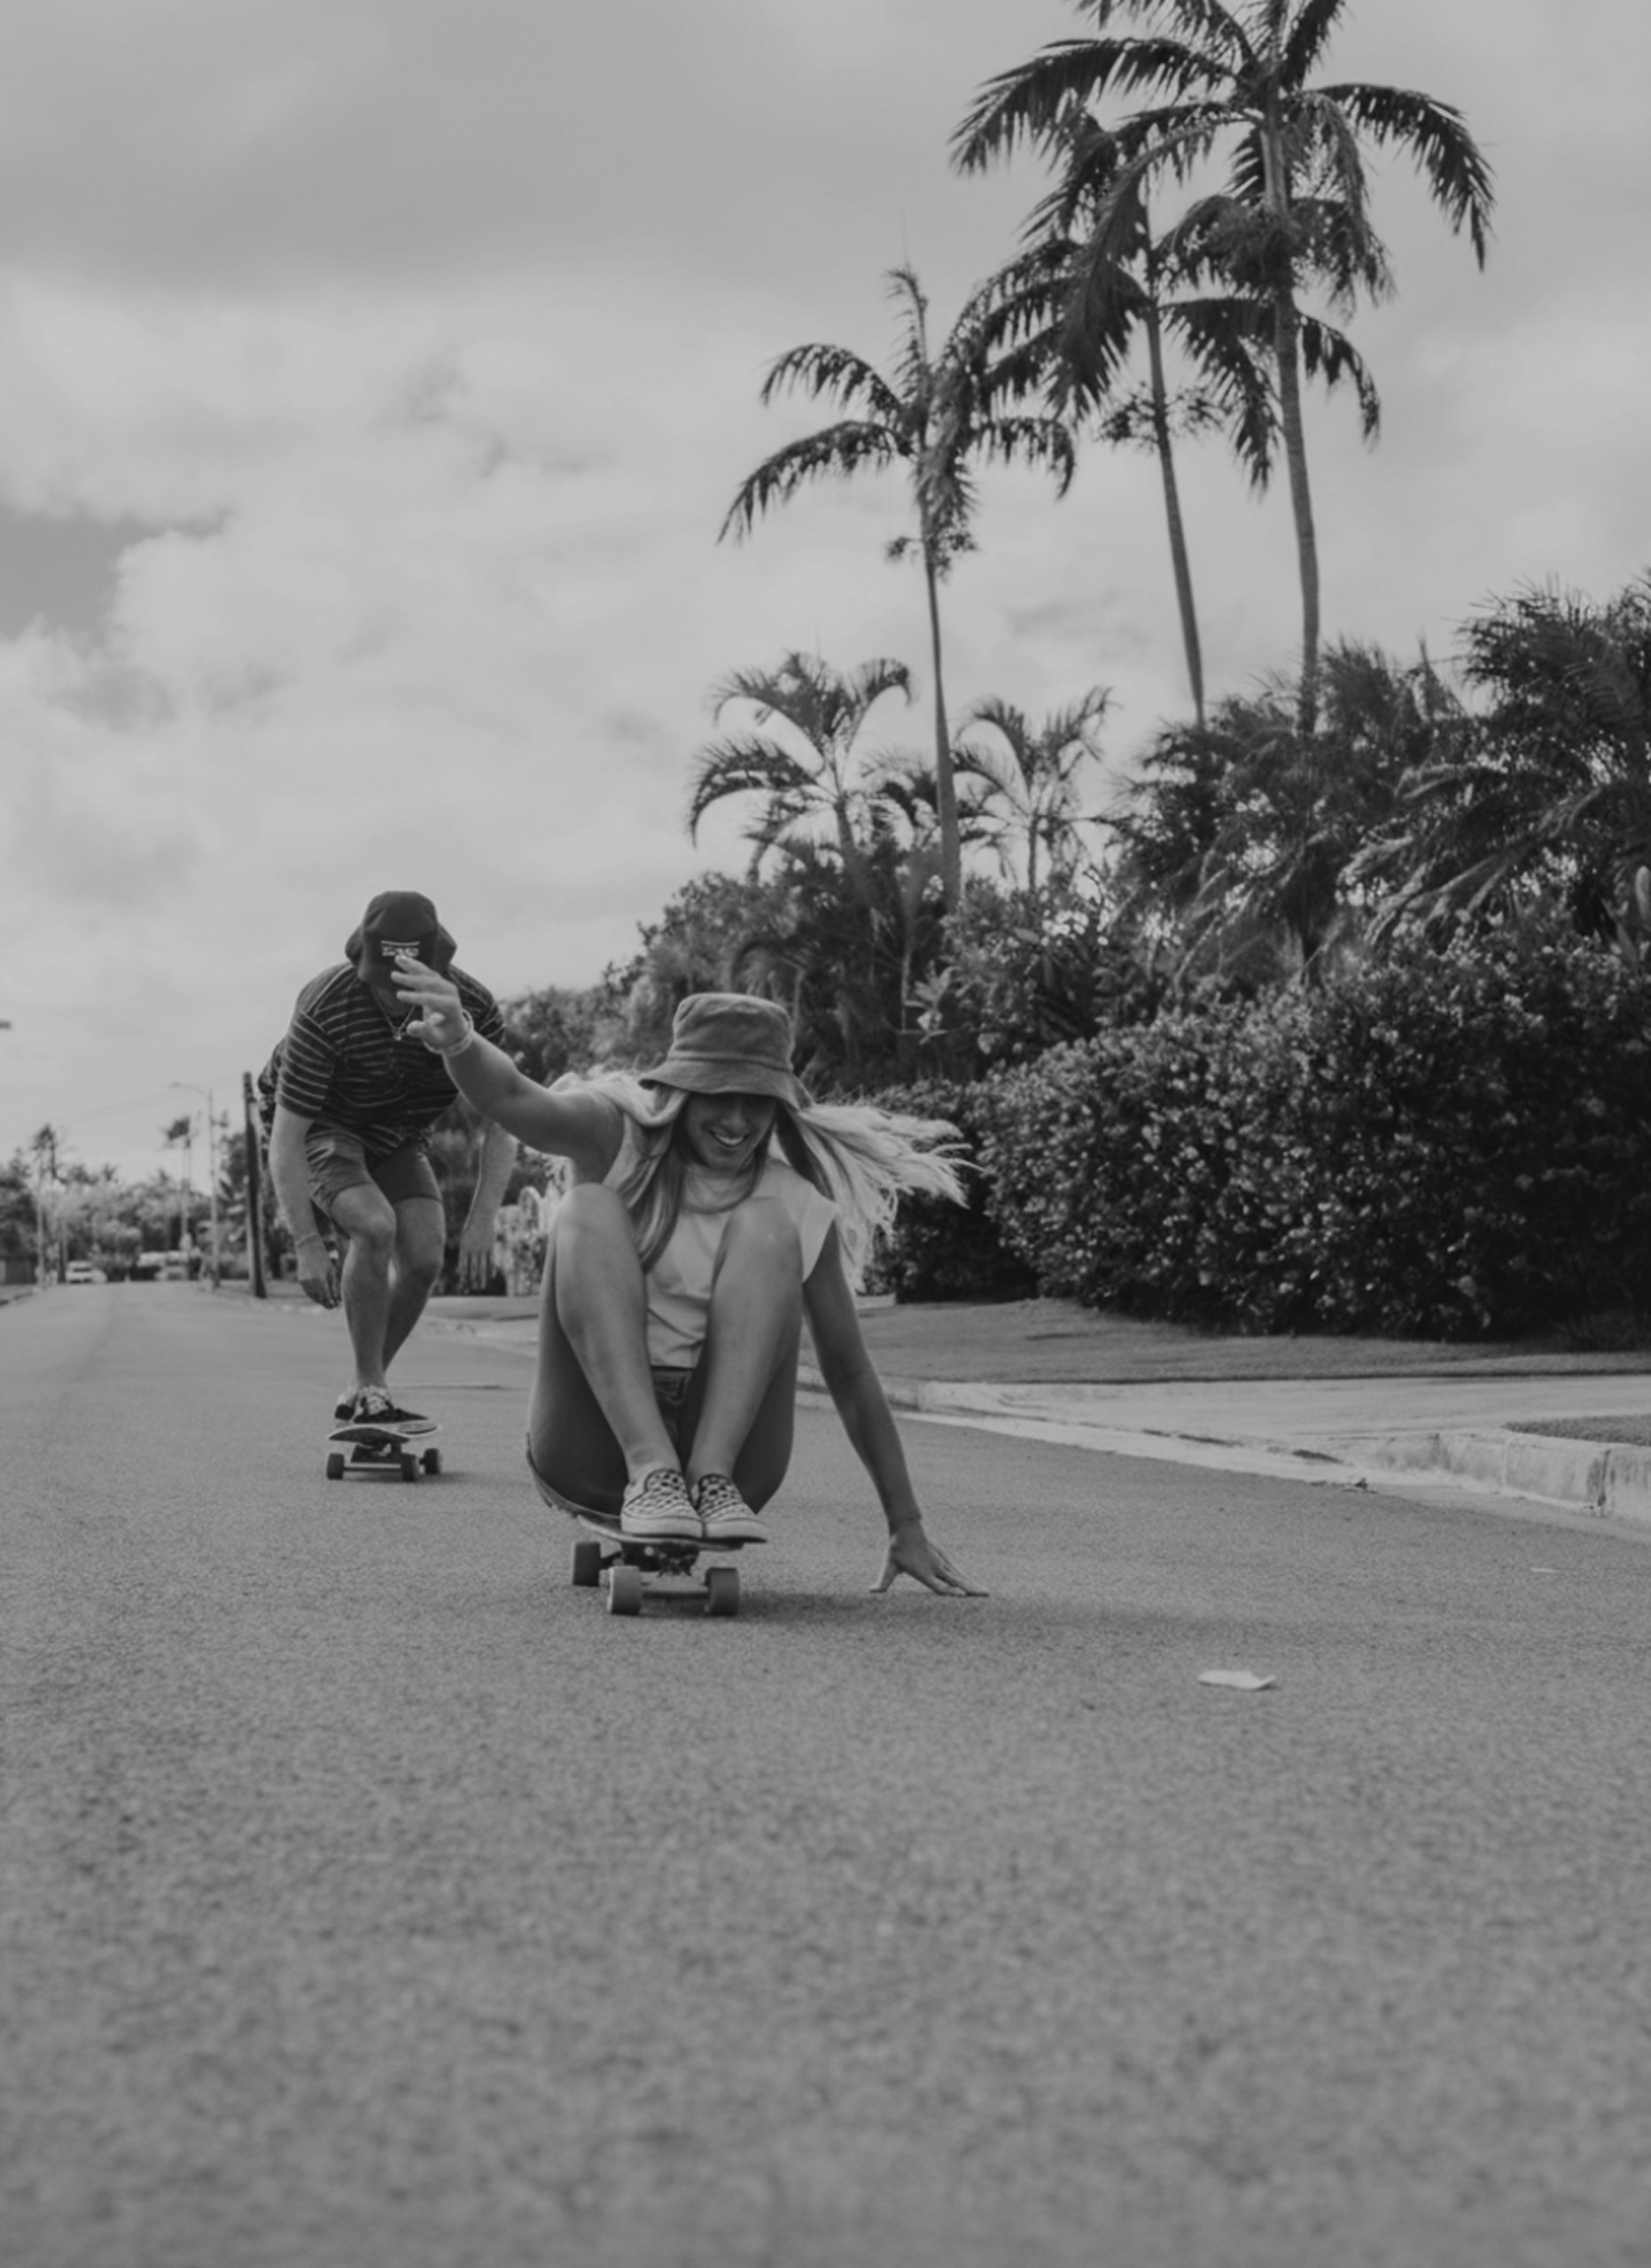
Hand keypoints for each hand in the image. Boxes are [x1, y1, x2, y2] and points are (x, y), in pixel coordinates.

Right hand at [294, 1236, 339, 1309]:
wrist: (308, 1249)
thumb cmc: (323, 1259)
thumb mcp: (331, 1272)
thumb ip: (333, 1286)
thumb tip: (336, 1299)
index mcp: (321, 1280)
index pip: (326, 1297)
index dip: (331, 1303)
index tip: (335, 1306)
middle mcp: (311, 1282)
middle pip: (319, 1298)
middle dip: (325, 1303)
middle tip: (332, 1306)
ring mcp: (304, 1281)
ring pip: (312, 1296)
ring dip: (319, 1300)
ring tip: (326, 1301)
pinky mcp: (300, 1280)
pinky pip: (307, 1291)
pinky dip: (313, 1294)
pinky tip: (318, 1295)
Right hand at [392, 953, 466, 1051]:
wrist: (455, 1030)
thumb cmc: (443, 1036)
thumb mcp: (434, 1039)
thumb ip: (423, 1032)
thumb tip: (411, 1027)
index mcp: (450, 1007)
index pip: (432, 1000)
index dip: (415, 997)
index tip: (399, 995)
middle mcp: (450, 993)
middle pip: (430, 983)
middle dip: (411, 979)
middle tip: (393, 975)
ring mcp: (446, 986)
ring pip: (428, 973)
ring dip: (413, 965)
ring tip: (398, 958)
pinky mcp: (440, 982)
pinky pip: (426, 972)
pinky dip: (415, 965)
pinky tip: (402, 959)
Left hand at [455, 1216, 495, 1292]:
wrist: (481, 1217)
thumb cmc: (470, 1230)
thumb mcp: (463, 1242)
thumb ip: (462, 1257)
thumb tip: (460, 1271)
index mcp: (464, 1249)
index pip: (463, 1266)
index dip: (463, 1277)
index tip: (463, 1286)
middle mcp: (473, 1250)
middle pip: (472, 1268)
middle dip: (472, 1280)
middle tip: (473, 1289)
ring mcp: (482, 1249)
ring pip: (482, 1266)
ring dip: (481, 1277)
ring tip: (481, 1286)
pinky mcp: (490, 1247)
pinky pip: (491, 1260)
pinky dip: (491, 1268)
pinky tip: (492, 1276)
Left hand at [870, 1518, 986, 1597]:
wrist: (906, 1526)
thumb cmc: (897, 1548)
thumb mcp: (889, 1566)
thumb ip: (883, 1582)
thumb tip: (871, 1591)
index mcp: (924, 1572)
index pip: (939, 1586)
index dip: (950, 1592)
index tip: (962, 1596)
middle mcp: (936, 1568)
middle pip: (957, 1581)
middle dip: (970, 1588)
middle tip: (986, 1594)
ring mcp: (942, 1562)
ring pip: (960, 1576)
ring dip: (972, 1584)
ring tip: (985, 1592)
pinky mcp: (944, 1558)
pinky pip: (957, 1571)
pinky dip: (966, 1578)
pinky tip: (971, 1583)